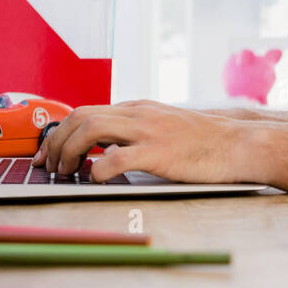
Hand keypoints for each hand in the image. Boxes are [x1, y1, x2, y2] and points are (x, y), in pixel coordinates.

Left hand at [30, 99, 270, 184]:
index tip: (48, 153)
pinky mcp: (159, 153)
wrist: (239, 143)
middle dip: (55, 141)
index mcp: (139, 108)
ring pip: (90, 129)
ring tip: (66, 173)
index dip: (60, 133)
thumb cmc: (206, 141)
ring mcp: (149, 131)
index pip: (86, 111)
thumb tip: (107, 147)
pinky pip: (115, 158)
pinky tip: (95, 180)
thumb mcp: (167, 125)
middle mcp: (139, 114)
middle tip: (48, 166)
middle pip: (80, 116)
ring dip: (69, 152)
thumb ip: (139, 129)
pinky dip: (96, 170)